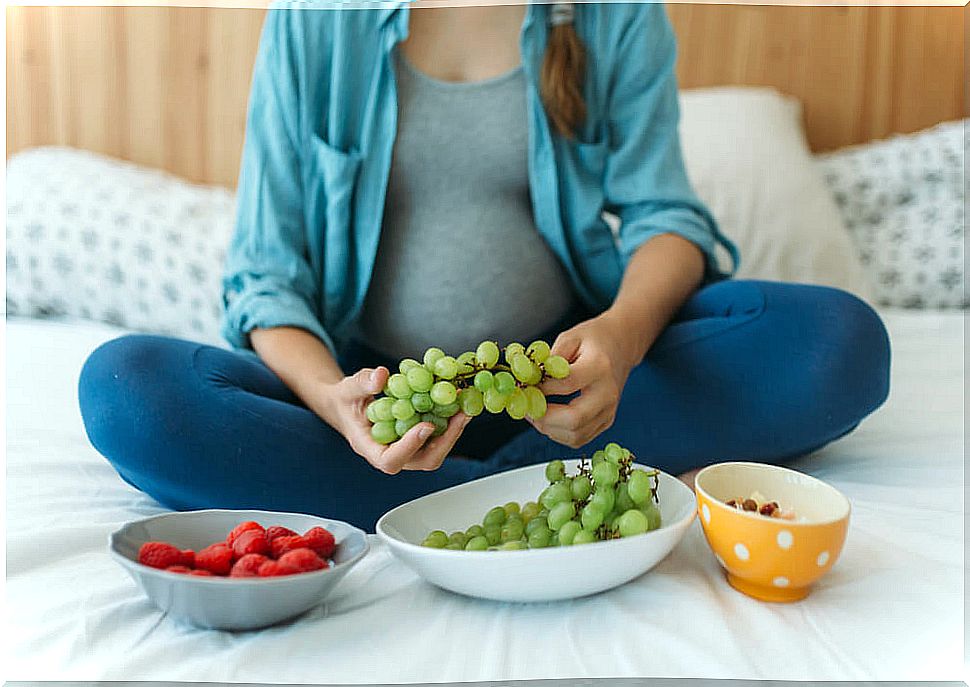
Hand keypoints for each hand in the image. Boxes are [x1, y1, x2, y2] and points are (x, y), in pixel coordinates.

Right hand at [309, 367, 470, 474]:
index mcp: (370, 448)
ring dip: (453, 431)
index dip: (409, 447)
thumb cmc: (345, 400)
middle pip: (422, 460)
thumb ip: (362, 383)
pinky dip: (450, 421)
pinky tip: (459, 402)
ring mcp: (407, 449)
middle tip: (461, 416)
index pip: (390, 460)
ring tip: (466, 407)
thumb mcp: (348, 388)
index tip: (425, 425)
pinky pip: (437, 437)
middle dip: (445, 440)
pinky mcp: (418, 439)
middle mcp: (392, 453)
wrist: (347, 405)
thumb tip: (381, 375)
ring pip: (435, 451)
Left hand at [530, 312, 641, 448]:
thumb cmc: (594, 340)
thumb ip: (550, 358)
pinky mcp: (606, 421)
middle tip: (526, 407)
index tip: (525, 385)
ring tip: (535, 412)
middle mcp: (607, 393)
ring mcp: (609, 410)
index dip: (542, 388)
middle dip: (543, 418)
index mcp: (599, 367)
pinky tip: (549, 418)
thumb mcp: (570, 337)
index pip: (567, 384)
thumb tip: (529, 380)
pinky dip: (559, 433)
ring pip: (576, 435)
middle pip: (574, 419)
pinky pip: (579, 438)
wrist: (621, 347)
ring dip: (548, 428)